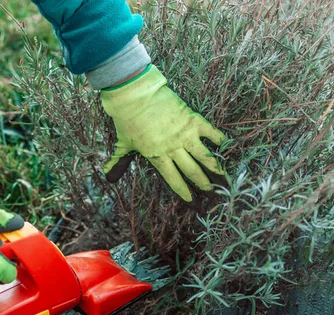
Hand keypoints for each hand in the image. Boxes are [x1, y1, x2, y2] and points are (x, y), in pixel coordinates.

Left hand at [101, 65, 226, 201]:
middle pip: (192, 171)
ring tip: (224, 177)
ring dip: (215, 168)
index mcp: (157, 156)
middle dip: (203, 183)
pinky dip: (219, 139)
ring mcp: (184, 134)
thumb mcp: (123, 142)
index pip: (173, 179)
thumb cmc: (127, 119)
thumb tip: (107, 176)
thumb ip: (119, 160)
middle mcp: (173, 149)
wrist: (135, 95)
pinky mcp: (192, 120)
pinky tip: (226, 146)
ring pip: (204, 156)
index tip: (192, 200)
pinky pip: (210, 132)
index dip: (183, 191)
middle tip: (212, 192)